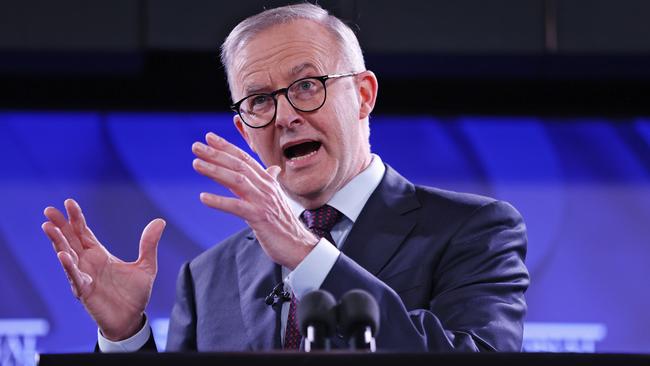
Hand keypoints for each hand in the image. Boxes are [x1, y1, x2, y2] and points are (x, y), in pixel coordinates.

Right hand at [41, 199, 165, 340]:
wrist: (132, 319)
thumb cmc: (135, 294)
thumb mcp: (146, 266)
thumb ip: (149, 244)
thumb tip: (160, 221)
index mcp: (100, 254)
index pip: (84, 232)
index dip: (76, 218)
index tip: (69, 202)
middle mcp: (88, 263)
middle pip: (70, 240)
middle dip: (60, 225)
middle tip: (49, 210)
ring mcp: (84, 276)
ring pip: (66, 255)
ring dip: (57, 241)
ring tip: (48, 226)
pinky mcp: (84, 291)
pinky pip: (74, 277)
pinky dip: (68, 266)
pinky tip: (62, 255)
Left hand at [192, 132, 317, 268]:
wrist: (298, 245)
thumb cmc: (284, 223)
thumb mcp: (276, 198)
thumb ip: (270, 182)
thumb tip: (272, 169)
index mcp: (267, 182)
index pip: (245, 159)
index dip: (227, 147)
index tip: (209, 137)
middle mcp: (266, 187)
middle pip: (239, 165)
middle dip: (216, 154)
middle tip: (196, 146)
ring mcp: (263, 202)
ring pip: (237, 181)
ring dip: (215, 171)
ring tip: (196, 163)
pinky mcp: (260, 218)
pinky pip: (237, 207)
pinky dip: (219, 201)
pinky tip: (204, 197)